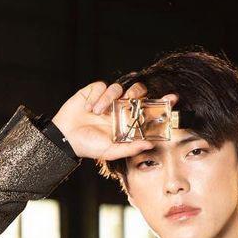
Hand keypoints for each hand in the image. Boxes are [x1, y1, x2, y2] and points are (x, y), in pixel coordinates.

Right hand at [51, 80, 177, 161]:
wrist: (65, 138)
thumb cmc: (88, 146)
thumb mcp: (110, 151)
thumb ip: (130, 148)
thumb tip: (150, 144)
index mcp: (127, 121)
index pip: (148, 109)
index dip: (161, 103)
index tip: (173, 99)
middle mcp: (120, 108)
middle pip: (137, 92)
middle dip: (136, 94)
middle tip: (128, 102)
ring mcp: (108, 99)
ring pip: (118, 88)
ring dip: (108, 99)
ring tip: (97, 113)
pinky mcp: (94, 91)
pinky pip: (102, 86)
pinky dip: (96, 96)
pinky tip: (89, 108)